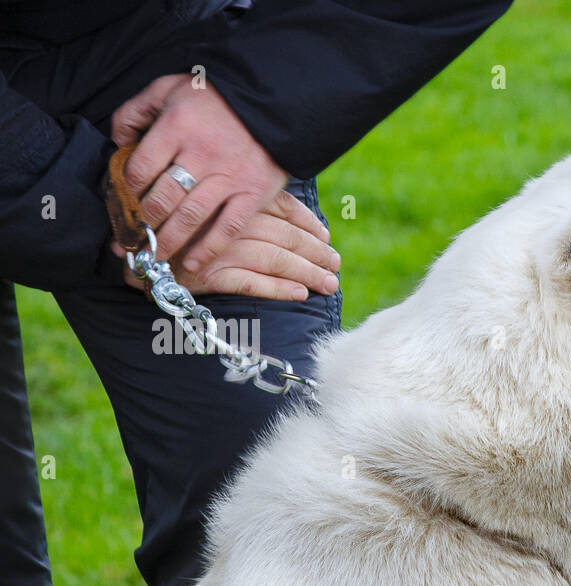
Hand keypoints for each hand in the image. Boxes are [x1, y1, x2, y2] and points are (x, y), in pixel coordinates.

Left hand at [112, 73, 288, 274]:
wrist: (273, 102)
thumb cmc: (216, 97)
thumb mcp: (169, 88)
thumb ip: (137, 111)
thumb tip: (118, 142)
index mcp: (177, 127)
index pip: (140, 169)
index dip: (126, 192)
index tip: (121, 206)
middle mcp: (202, 155)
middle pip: (162, 199)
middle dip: (141, 225)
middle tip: (129, 242)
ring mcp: (229, 178)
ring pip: (190, 218)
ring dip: (167, 243)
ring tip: (151, 258)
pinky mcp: (253, 194)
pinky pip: (228, 228)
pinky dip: (208, 250)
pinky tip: (191, 265)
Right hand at [124, 190, 339, 301]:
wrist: (126, 243)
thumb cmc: (171, 222)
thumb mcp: (206, 201)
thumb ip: (240, 201)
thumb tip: (279, 213)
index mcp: (230, 196)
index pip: (280, 208)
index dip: (307, 224)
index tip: (326, 236)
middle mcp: (228, 219)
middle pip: (285, 236)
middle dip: (315, 252)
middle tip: (335, 264)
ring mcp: (219, 247)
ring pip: (275, 259)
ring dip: (307, 272)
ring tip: (328, 284)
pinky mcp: (208, 274)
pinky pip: (251, 283)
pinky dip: (277, 288)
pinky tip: (300, 294)